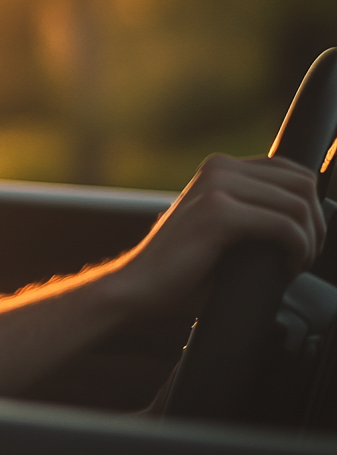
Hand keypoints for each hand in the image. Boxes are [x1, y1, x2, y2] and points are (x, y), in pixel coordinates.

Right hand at [115, 154, 325, 313]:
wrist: (138, 287)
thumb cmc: (181, 269)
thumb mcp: (223, 228)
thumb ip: (254, 212)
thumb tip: (306, 218)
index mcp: (219, 168)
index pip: (290, 169)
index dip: (310, 206)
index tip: (304, 241)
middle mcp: (218, 167)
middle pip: (302, 183)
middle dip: (315, 224)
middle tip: (303, 257)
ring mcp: (217, 185)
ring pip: (299, 204)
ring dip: (309, 240)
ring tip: (292, 264)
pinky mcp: (218, 211)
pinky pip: (285, 226)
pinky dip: (297, 251)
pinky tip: (284, 269)